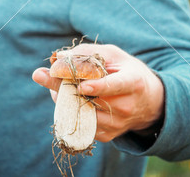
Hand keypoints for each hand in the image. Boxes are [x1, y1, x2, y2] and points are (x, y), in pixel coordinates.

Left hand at [32, 43, 164, 141]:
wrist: (149, 102)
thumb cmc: (128, 71)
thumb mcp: (115, 55)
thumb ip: (88, 53)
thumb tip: (59, 57)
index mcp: (132, 82)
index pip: (115, 85)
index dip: (98, 86)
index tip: (81, 86)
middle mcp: (125, 106)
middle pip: (90, 99)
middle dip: (62, 86)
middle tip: (40, 74)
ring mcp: (116, 124)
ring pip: (81, 113)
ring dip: (62, 97)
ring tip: (53, 84)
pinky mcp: (107, 135)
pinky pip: (80, 123)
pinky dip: (68, 109)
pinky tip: (66, 96)